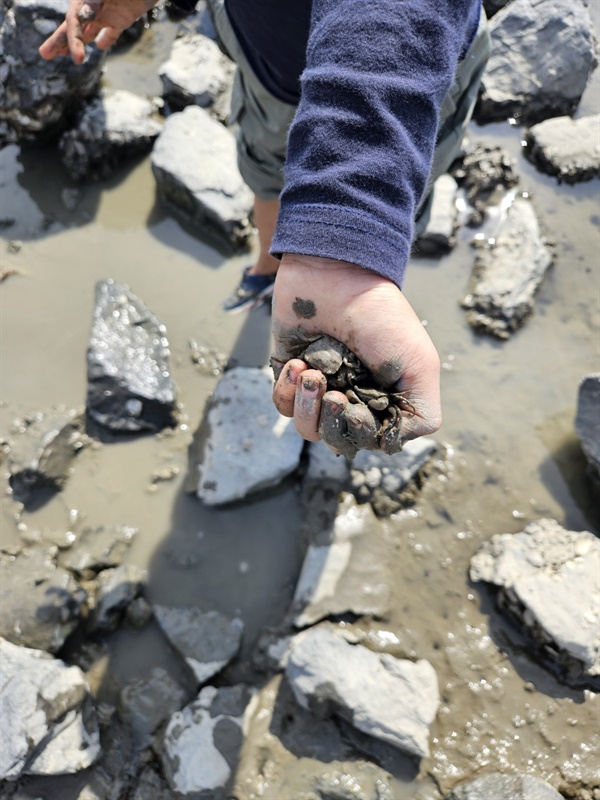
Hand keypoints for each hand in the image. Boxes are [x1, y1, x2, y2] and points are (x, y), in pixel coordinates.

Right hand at [38, 0, 156, 63]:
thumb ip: (95, 2)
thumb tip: (82, 15)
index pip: (74, 22)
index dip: (73, 41)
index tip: (78, 59)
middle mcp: (93, 7)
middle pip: (72, 27)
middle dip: (59, 41)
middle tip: (44, 55)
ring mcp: (106, 13)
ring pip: (87, 31)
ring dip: (77, 43)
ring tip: (66, 56)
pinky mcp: (121, 19)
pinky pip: (111, 32)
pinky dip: (106, 40)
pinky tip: (101, 47)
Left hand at [271, 254, 440, 456]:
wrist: (336, 275)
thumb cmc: (382, 319)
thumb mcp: (420, 365)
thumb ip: (423, 414)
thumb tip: (393, 443)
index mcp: (383, 401)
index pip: (367, 441)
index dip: (359, 432)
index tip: (356, 406)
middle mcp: (352, 397)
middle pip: (335, 440)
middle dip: (330, 420)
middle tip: (333, 390)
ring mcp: (319, 387)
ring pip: (307, 429)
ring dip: (307, 405)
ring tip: (311, 372)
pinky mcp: (290, 374)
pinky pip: (282, 405)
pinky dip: (287, 390)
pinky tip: (298, 364)